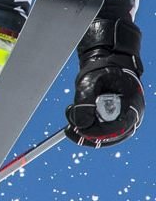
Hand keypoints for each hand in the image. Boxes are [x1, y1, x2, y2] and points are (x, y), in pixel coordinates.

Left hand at [65, 17, 143, 147]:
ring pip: (106, 137)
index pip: (117, 128)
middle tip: (69, 129)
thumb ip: (84, 103)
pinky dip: (88, 130)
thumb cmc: (101, 69)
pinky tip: (74, 122)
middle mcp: (131, 115)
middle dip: (88, 135)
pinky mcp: (115, 120)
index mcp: (131, 105)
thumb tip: (80, 125)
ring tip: (70, 120)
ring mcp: (124, 119)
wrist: (107, 63)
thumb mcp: (89, 82)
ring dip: (86, 133)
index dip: (97, 132)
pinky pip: (103, 132)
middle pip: (112, 137)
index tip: (79, 130)